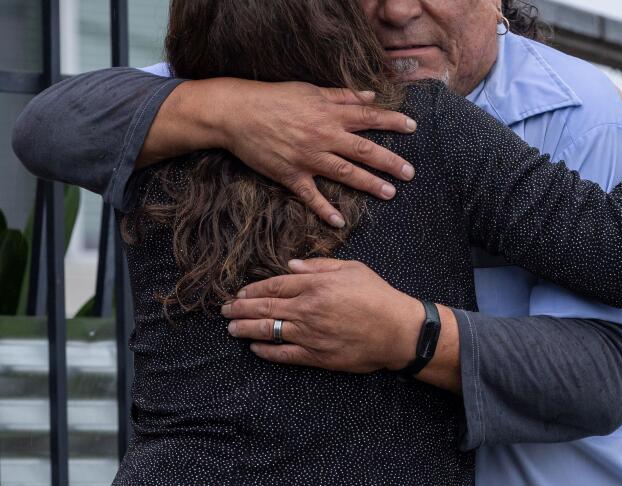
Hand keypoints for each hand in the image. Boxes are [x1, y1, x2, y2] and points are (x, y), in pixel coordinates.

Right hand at [166, 79, 417, 226]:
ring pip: (346, 173)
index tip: (413, 127)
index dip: (393, 121)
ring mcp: (308, 157)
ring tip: (390, 193)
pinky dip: (325, 210)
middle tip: (410, 173)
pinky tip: (340, 221)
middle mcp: (324, 136)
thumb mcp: (310, 90)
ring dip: (369, 184)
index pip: (369, 117)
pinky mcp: (291, 174)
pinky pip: (311, 195)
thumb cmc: (274, 98)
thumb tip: (370, 96)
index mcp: (330, 113)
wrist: (238, 113)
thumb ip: (342, 95)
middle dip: (390, 162)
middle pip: (365, 150)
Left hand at [221, 258, 421, 373]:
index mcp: (316, 285)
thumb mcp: (353, 269)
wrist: (397, 331)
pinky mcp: (316, 356)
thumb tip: (291, 267)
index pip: (275, 285)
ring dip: (246, 329)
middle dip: (240, 308)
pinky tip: (255, 349)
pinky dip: (266, 352)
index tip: (240, 292)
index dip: (254, 289)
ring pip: (268, 330)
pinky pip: (284, 354)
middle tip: (224, 310)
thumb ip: (320, 266)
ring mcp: (309, 335)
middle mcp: (307, 309)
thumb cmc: (378, 296)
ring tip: (231, 329)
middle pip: (265, 307)